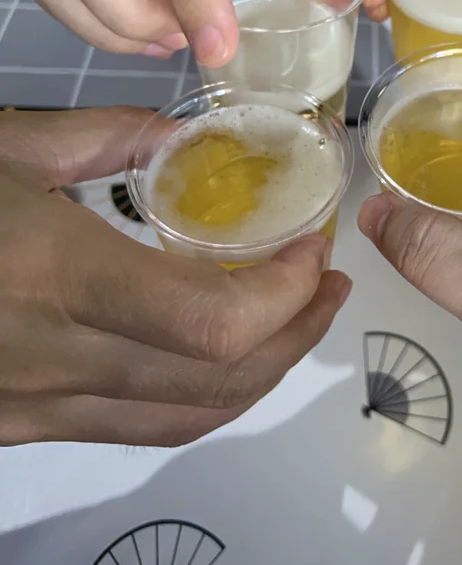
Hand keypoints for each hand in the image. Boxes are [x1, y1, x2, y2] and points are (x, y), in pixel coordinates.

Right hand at [0, 108, 349, 445]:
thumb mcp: (4, 147)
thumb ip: (100, 136)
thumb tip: (179, 139)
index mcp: (62, 274)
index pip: (215, 322)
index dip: (286, 294)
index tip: (312, 250)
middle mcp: (61, 359)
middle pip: (222, 380)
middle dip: (298, 332)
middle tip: (327, 286)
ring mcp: (40, 409)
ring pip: (189, 418)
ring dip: (262, 371)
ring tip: (294, 322)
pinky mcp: (25, 428)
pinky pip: (139, 428)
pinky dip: (202, 396)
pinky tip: (217, 359)